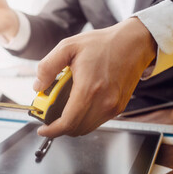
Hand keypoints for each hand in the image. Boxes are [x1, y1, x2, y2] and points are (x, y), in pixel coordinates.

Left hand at [34, 17, 156, 137]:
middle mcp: (104, 101)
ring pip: (86, 128)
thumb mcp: (68, 47)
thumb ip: (47, 67)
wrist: (134, 43)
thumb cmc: (103, 43)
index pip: (67, 122)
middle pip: (76, 129)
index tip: (42, 129)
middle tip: (49, 116)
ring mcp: (113, 106)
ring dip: (71, 124)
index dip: (52, 130)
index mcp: (89, 88)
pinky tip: (77, 105)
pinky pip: (97, 121)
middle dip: (59, 127)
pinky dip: (83, 119)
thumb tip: (38, 86)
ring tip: (62, 109)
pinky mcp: (119, 107)